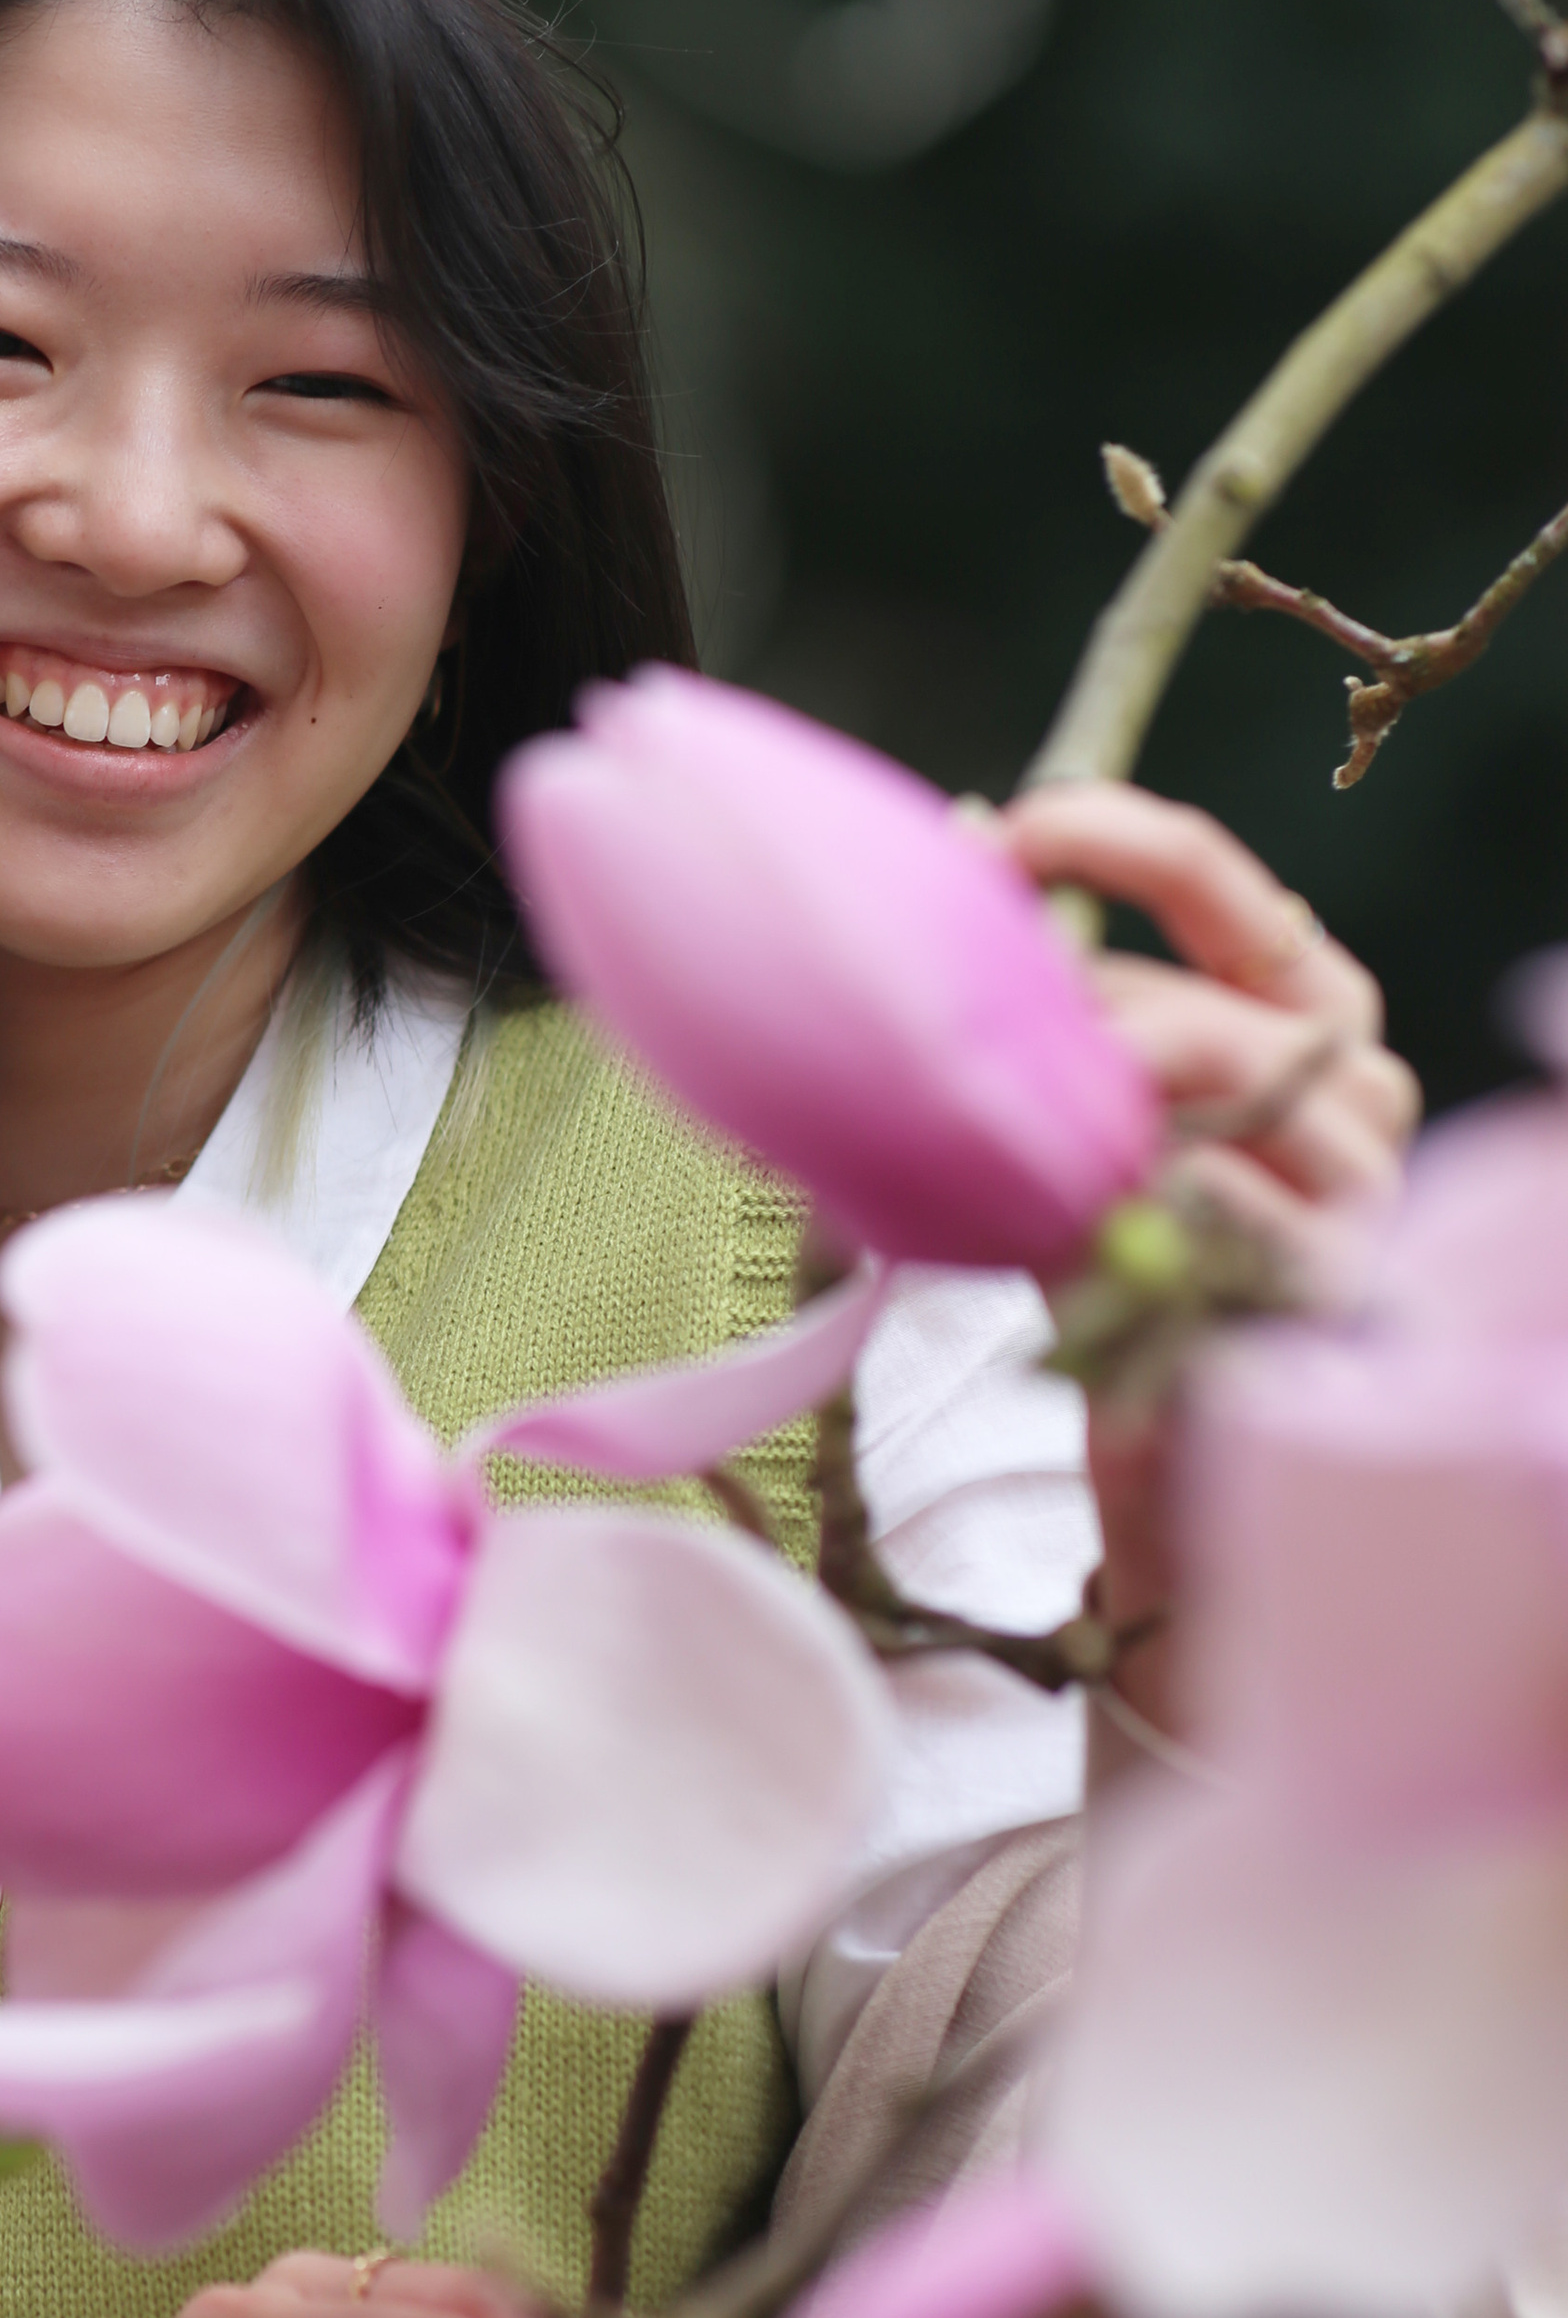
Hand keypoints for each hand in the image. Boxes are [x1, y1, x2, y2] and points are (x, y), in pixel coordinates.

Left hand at [995, 784, 1420, 1736]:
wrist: (1177, 1488)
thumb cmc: (1124, 1291)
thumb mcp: (1085, 1135)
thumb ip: (1062, 1031)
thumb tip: (952, 892)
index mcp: (1323, 1038)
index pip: (1242, 902)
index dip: (1121, 845)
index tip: (1002, 829)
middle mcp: (1365, 1113)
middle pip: (1204, 1021)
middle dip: (1061, 1034)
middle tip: (957, 1061)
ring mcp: (1362, 1214)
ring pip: (1211, 1116)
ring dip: (1082, 1130)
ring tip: (1004, 1168)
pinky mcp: (1327, 1310)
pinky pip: (1212, 1228)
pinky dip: (1114, 1217)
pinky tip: (1054, 1233)